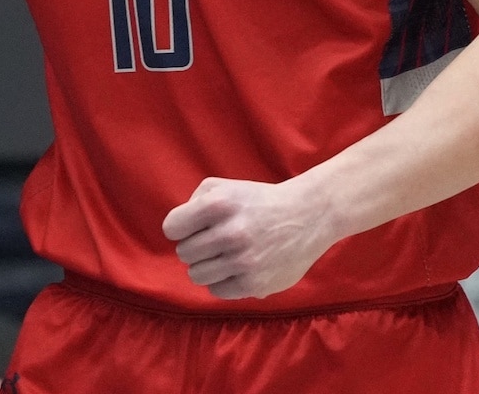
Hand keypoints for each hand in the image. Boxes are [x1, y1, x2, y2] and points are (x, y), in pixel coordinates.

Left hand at [162, 175, 333, 299]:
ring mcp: (244, 261)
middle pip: (184, 253)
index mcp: (219, 204)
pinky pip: (217, 290)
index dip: (180, 228)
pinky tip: (237, 268)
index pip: (171, 228)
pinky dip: (223, 281)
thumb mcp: (224, 187)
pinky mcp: (255, 284)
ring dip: (207, 266)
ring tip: (224, 256)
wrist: (307, 216)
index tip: (192, 228)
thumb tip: (177, 230)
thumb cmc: (258, 201)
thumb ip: (194, 202)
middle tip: (214, 241)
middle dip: (196, 247)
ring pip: (197, 275)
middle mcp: (230, 233)